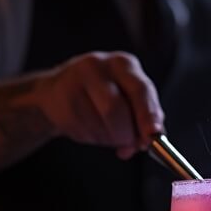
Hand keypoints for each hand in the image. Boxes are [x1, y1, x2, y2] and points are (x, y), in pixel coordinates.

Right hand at [35, 51, 163, 158]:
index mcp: (124, 64)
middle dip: (126, 134)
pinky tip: (88, 127)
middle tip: (129, 145)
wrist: (59, 90)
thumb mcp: (128, 98)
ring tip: (105, 131)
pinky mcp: (58, 98)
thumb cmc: (102, 96)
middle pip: (115, 109)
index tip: (152, 136)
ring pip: (98, 124)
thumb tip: (151, 138)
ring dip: (108, 139)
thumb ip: (144, 117)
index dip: (148, 115)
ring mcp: (74, 80)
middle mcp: (99, 65)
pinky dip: (91, 138)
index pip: (140, 89)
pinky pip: (81, 130)